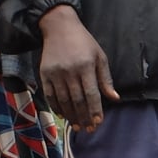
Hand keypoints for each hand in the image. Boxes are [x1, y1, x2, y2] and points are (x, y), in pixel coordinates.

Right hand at [38, 4, 117, 132]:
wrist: (59, 27)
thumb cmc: (84, 43)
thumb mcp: (100, 57)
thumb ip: (105, 79)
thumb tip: (114, 98)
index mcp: (86, 67)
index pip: (92, 94)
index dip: (95, 110)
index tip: (98, 123)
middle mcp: (69, 71)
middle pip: (77, 101)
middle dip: (83, 117)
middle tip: (88, 130)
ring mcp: (55, 73)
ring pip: (63, 100)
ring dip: (70, 116)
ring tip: (77, 126)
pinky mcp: (44, 73)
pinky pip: (49, 94)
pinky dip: (56, 106)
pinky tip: (63, 115)